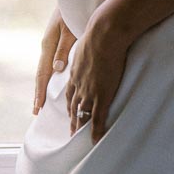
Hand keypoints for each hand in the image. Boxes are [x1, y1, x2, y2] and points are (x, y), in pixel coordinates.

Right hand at [33, 5, 76, 114]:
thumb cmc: (73, 12)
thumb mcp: (70, 30)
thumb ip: (64, 49)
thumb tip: (56, 69)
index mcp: (48, 45)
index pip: (43, 73)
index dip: (40, 91)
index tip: (38, 108)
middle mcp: (47, 46)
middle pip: (41, 74)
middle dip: (39, 92)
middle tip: (37, 111)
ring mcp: (50, 44)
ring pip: (45, 69)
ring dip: (43, 85)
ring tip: (42, 101)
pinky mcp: (56, 42)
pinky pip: (51, 63)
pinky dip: (49, 75)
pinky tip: (52, 81)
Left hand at [65, 11, 129, 143]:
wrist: (104, 35)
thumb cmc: (99, 34)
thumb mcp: (88, 43)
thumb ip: (88, 50)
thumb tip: (93, 46)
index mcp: (75, 71)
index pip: (70, 92)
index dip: (70, 103)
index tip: (69, 111)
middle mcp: (78, 83)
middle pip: (73, 105)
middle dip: (72, 119)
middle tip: (70, 131)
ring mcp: (89, 90)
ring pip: (82, 114)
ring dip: (80, 128)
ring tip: (78, 138)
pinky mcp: (101, 95)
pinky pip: (97, 118)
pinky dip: (96, 131)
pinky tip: (95, 140)